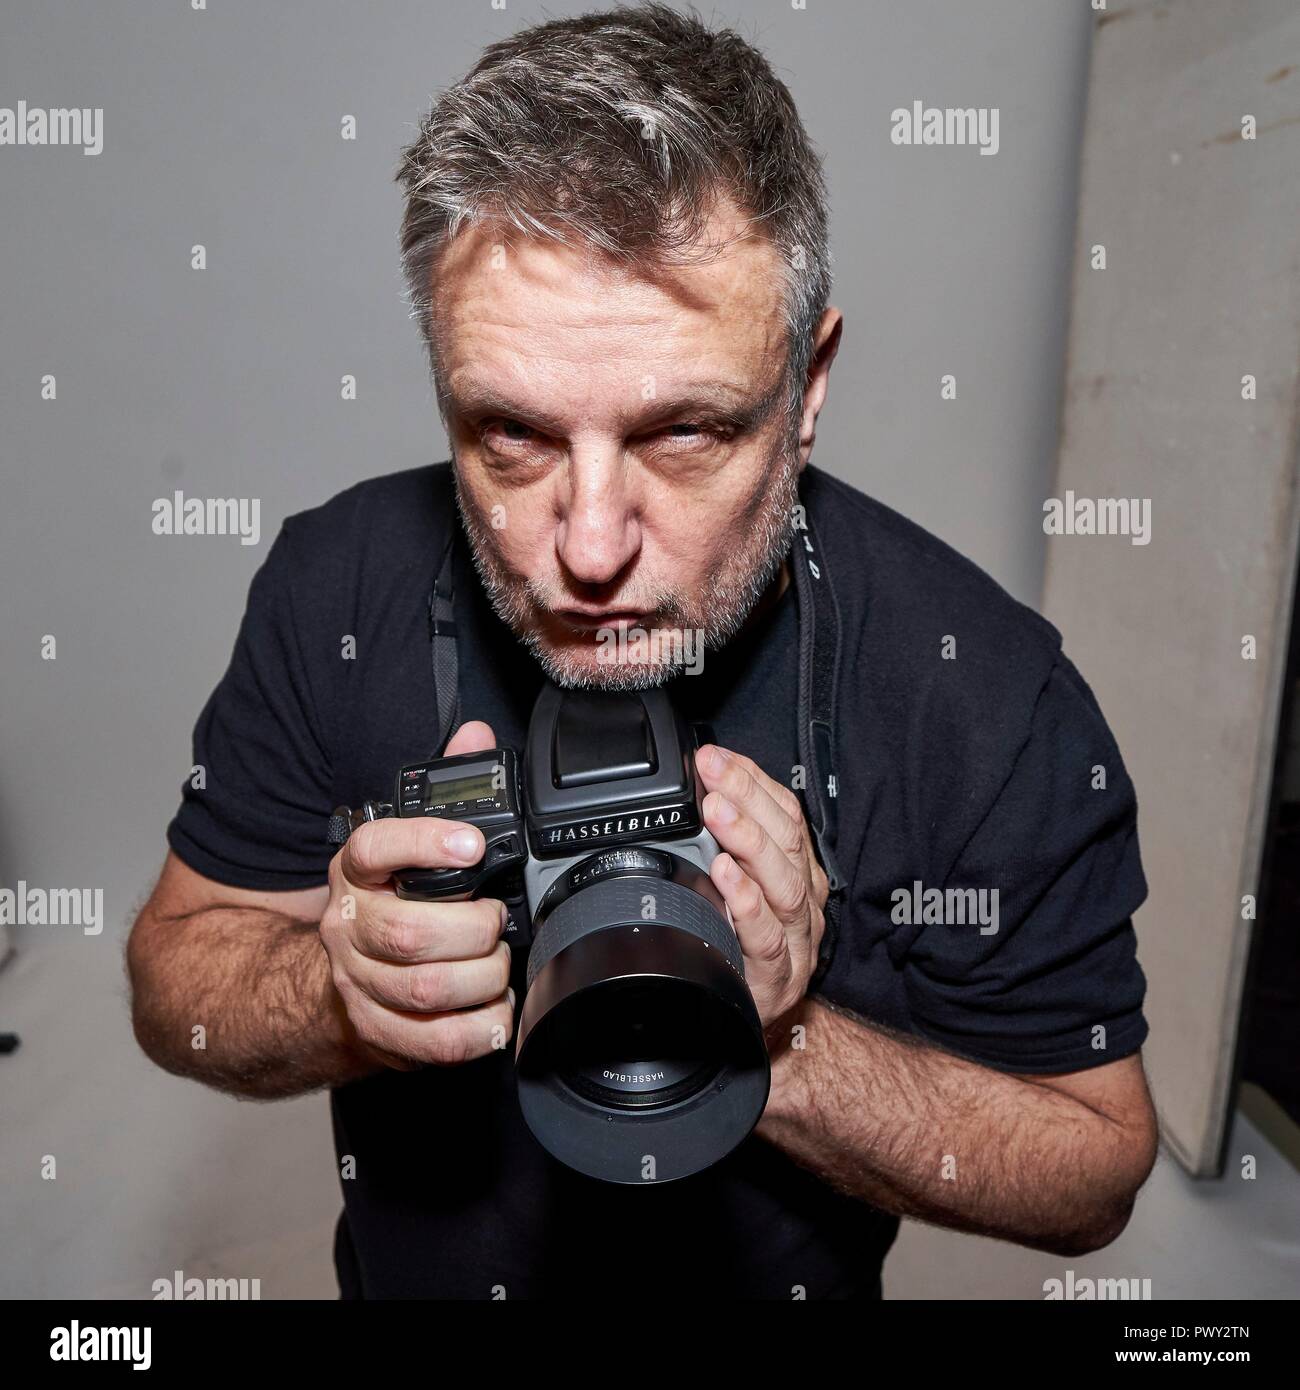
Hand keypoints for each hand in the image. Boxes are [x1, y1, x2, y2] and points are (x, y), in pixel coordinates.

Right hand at [320, 720, 514, 1070]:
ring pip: (424, 990)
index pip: (376, 848)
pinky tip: (494, 1012)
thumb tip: (476, 736)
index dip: (425, 843)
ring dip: (480, 979)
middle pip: (411, 934)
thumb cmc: (391, 900)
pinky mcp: (375, 1030)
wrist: (338, 976)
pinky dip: (476, 1031)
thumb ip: (445, 789)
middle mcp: (348, 925)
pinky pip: (430, 1041)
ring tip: (497, 966)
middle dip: (475, 931)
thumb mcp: (409, 842)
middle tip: (497, 922)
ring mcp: (357, 982)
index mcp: (357, 870)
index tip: (472, 845)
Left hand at [694, 744, 829, 1038]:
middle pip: (786, 841)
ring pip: (784, 884)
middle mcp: (801, 902)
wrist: (751, 1032)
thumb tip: (692, 793)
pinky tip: (726, 879)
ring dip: (750, 842)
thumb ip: (721, 848)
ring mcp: (795, 941)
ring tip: (718, 813)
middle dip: (748, 799)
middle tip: (712, 772)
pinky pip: (768, 938)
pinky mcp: (778, 979)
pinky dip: (748, 904)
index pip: (784, 813)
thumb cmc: (740, 954)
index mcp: (794, 872)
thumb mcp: (735, 892)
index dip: (751, 780)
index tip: (714, 756)